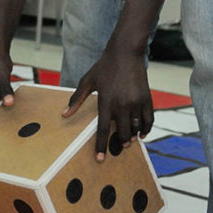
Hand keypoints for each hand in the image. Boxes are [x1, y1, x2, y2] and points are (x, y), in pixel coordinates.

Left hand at [62, 46, 153, 160]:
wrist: (125, 52)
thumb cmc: (104, 66)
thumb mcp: (87, 81)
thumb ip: (76, 99)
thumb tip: (64, 114)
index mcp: (106, 101)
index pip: (102, 129)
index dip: (100, 145)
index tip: (99, 159)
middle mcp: (122, 104)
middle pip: (122, 133)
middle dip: (119, 143)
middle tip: (116, 148)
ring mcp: (136, 102)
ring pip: (136, 128)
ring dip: (132, 137)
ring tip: (127, 141)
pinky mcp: (147, 99)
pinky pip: (149, 120)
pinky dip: (146, 129)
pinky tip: (141, 134)